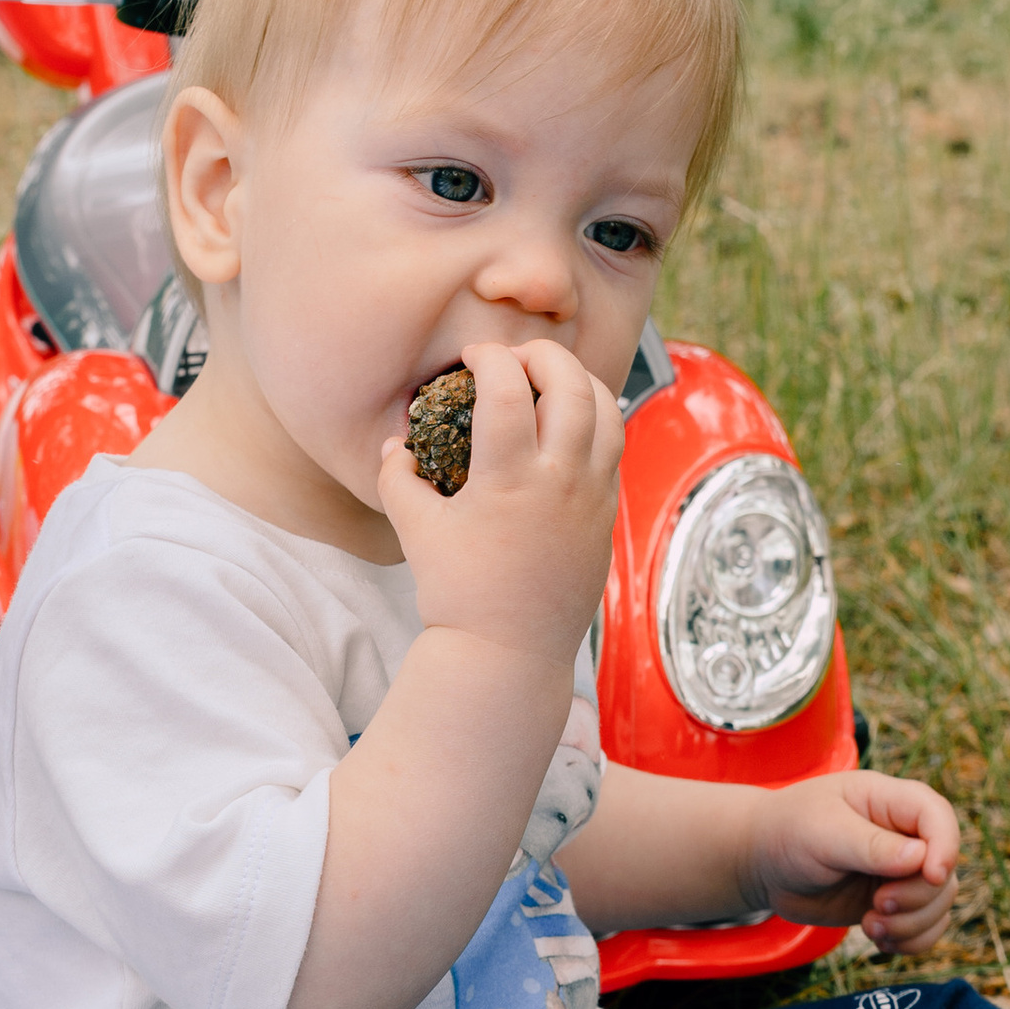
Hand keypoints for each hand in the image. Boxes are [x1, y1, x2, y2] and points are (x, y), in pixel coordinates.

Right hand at [376, 337, 622, 678]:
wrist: (508, 653)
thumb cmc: (457, 594)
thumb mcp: (415, 531)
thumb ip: (397, 478)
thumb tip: (396, 443)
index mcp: (510, 479)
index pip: (508, 388)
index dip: (489, 356)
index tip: (472, 356)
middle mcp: (561, 481)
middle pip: (573, 385)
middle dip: (543, 354)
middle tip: (516, 357)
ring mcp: (591, 498)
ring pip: (608, 412)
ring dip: (580, 382)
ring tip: (550, 381)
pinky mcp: (606, 516)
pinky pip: (613, 451)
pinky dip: (595, 422)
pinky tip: (567, 426)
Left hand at [743, 769, 961, 957]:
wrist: (765, 863)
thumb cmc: (789, 832)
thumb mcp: (822, 831)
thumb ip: (870, 844)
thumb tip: (920, 858)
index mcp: (891, 801)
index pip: (938, 817)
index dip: (945, 846)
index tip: (930, 875)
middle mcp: (905, 835)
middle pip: (944, 869)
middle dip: (917, 898)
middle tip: (877, 905)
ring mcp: (903, 872)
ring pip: (939, 903)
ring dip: (912, 925)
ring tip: (871, 927)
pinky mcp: (895, 903)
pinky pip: (926, 927)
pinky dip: (910, 941)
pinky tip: (878, 938)